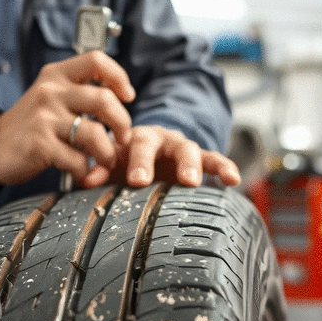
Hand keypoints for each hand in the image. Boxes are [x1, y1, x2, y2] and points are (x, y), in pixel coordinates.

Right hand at [0, 51, 134, 185]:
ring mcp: (45, 118)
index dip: (119, 77)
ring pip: (95, 134)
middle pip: (104, 100)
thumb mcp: (50, 97)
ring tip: (105, 162)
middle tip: (123, 138)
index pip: (96, 60)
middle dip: (123, 124)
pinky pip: (78, 160)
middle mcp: (51, 91)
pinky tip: (83, 174)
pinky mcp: (40, 144)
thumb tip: (120, 100)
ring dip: (108, 154)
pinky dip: (87, 172)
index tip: (128, 96)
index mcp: (56, 75)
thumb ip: (78, 93)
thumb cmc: (29, 125)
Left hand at [78, 125, 240, 188]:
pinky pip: (215, 161)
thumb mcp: (109, 166)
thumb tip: (87, 178)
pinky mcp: (200, 161)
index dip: (137, 161)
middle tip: (168, 180)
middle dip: (167, 162)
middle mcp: (162, 138)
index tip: (135, 181)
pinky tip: (234, 180)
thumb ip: (98, 170)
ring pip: (192, 150)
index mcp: (137, 137)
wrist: (142, 158)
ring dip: (193, 165)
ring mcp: (182, 149)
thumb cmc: (123, 164)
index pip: (138, 143)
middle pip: (165, 144)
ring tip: (192, 182)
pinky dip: (224, 168)